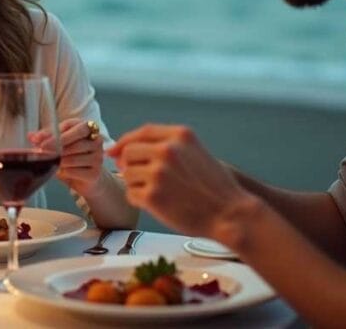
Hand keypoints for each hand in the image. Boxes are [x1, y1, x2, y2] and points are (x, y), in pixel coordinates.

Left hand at [29, 119, 105, 196]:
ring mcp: (98, 156)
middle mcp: (96, 140)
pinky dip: (65, 172)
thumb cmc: (72, 156)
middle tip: (43, 153)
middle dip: (57, 148)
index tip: (41, 142)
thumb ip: (46, 138)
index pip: (73, 126)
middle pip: (76, 142)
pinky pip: (76, 171)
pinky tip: (61, 171)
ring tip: (53, 163)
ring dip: (60, 162)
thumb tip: (31, 136)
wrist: (87, 178)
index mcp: (87, 127)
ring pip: (74, 158)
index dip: (56, 134)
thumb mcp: (59, 143)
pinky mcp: (95, 172)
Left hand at [107, 124, 251, 236]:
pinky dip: (139, 201)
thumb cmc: (215, 187)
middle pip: (129, 153)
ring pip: (128, 175)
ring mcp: (158, 173)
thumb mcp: (196, 152)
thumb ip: (167, 145)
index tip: (115, 151)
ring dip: (137, 185)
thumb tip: (126, 150)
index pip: (143, 132)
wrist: (230, 214)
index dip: (126, 141)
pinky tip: (158, 205)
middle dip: (132, 166)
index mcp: (180, 136)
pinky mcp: (152, 196)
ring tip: (160, 194)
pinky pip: (131, 195)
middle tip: (144, 179)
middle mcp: (167, 150)